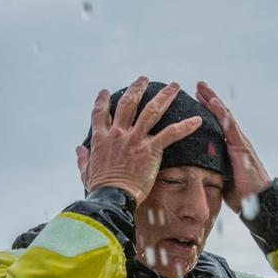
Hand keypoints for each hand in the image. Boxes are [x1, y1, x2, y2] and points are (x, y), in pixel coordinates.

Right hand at [77, 76, 201, 205]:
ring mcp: (135, 139)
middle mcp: (118, 134)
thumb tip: (80, 149)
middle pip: (128, 103)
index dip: (101, 100)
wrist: (112, 198)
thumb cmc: (99, 189)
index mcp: (101, 139)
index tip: (104, 91)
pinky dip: (185, 126)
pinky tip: (197, 120)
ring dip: (164, 96)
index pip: (99, 113)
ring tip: (174, 86)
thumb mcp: (86, 172)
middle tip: (144, 79)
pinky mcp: (150, 149)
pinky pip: (171, 133)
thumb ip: (83, 158)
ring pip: (151, 111)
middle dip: (137, 88)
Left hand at [195, 81, 270, 213]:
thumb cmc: (243, 195)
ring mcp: (240, 142)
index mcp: (231, 149)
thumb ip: (214, 170)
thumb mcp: (223, 180)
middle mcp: (236, 142)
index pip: (218, 126)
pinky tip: (212, 101)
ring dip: (213, 100)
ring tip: (201, 87)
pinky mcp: (241, 146)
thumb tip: (199, 169)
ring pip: (225, 116)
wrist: (260, 202)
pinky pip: (229, 126)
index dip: (208, 113)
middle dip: (209, 101)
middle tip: (198, 87)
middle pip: (221, 116)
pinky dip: (220, 112)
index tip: (197, 101)